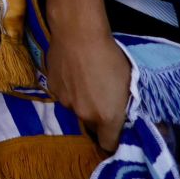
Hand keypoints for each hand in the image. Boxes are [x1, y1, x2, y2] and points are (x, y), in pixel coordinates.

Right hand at [45, 26, 131, 150]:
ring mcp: (65, 103)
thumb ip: (122, 106)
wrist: (78, 34)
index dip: (113, 140)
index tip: (115, 130)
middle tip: (101, 96)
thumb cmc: (110, 56)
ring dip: (81, 101)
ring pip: (76, 109)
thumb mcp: (127, 82)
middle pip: (92, 125)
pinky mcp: (52, 90)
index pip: (109, 145)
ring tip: (84, 79)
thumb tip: (120, 115)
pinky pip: (64, 96)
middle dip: (97, 116)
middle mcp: (84, 115)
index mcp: (107, 117)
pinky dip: (68, 89)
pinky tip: (72, 72)